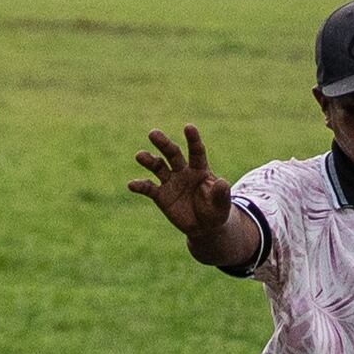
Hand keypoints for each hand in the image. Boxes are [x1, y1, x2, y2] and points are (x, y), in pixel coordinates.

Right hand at [129, 125, 239, 256]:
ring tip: (139, 155)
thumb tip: (221, 182)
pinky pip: (149, 188)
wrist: (203, 226)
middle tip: (153, 133)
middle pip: (172, 154)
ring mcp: (170, 182)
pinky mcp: (160, 195)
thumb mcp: (221, 204)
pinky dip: (140, 186)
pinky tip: (131, 184)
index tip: (188, 127)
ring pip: (158, 167)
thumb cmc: (215, 211)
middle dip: (163, 144)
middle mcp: (183, 171)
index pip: (196, 152)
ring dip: (149, 160)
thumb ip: (221, 193)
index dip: (193, 140)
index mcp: (200, 169)